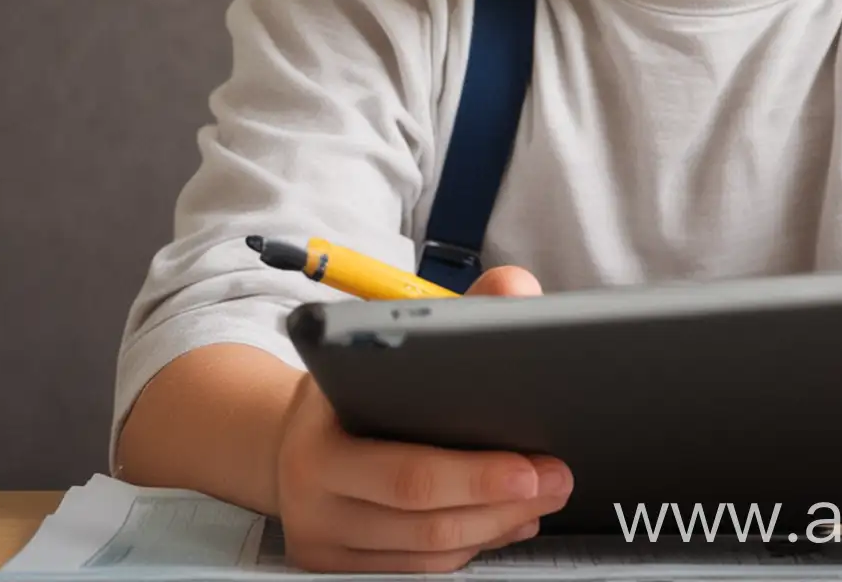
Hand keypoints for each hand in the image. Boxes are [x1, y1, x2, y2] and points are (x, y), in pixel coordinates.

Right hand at [276, 266, 570, 572]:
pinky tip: (507, 521)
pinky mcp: (334, 566)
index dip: (474, 473)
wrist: (286, 435)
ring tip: (542, 498)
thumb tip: (516, 288)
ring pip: (424, 551)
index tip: (530, 461)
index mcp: (320, 432)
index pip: (406, 468)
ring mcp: (321, 538)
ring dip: (493, 527)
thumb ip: (460, 308)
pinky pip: (415, 568)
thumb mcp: (387, 333)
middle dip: (499, 499)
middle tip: (556, 478)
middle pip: (421, 515)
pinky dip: (469, 546)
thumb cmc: (352, 380)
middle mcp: (312, 493)